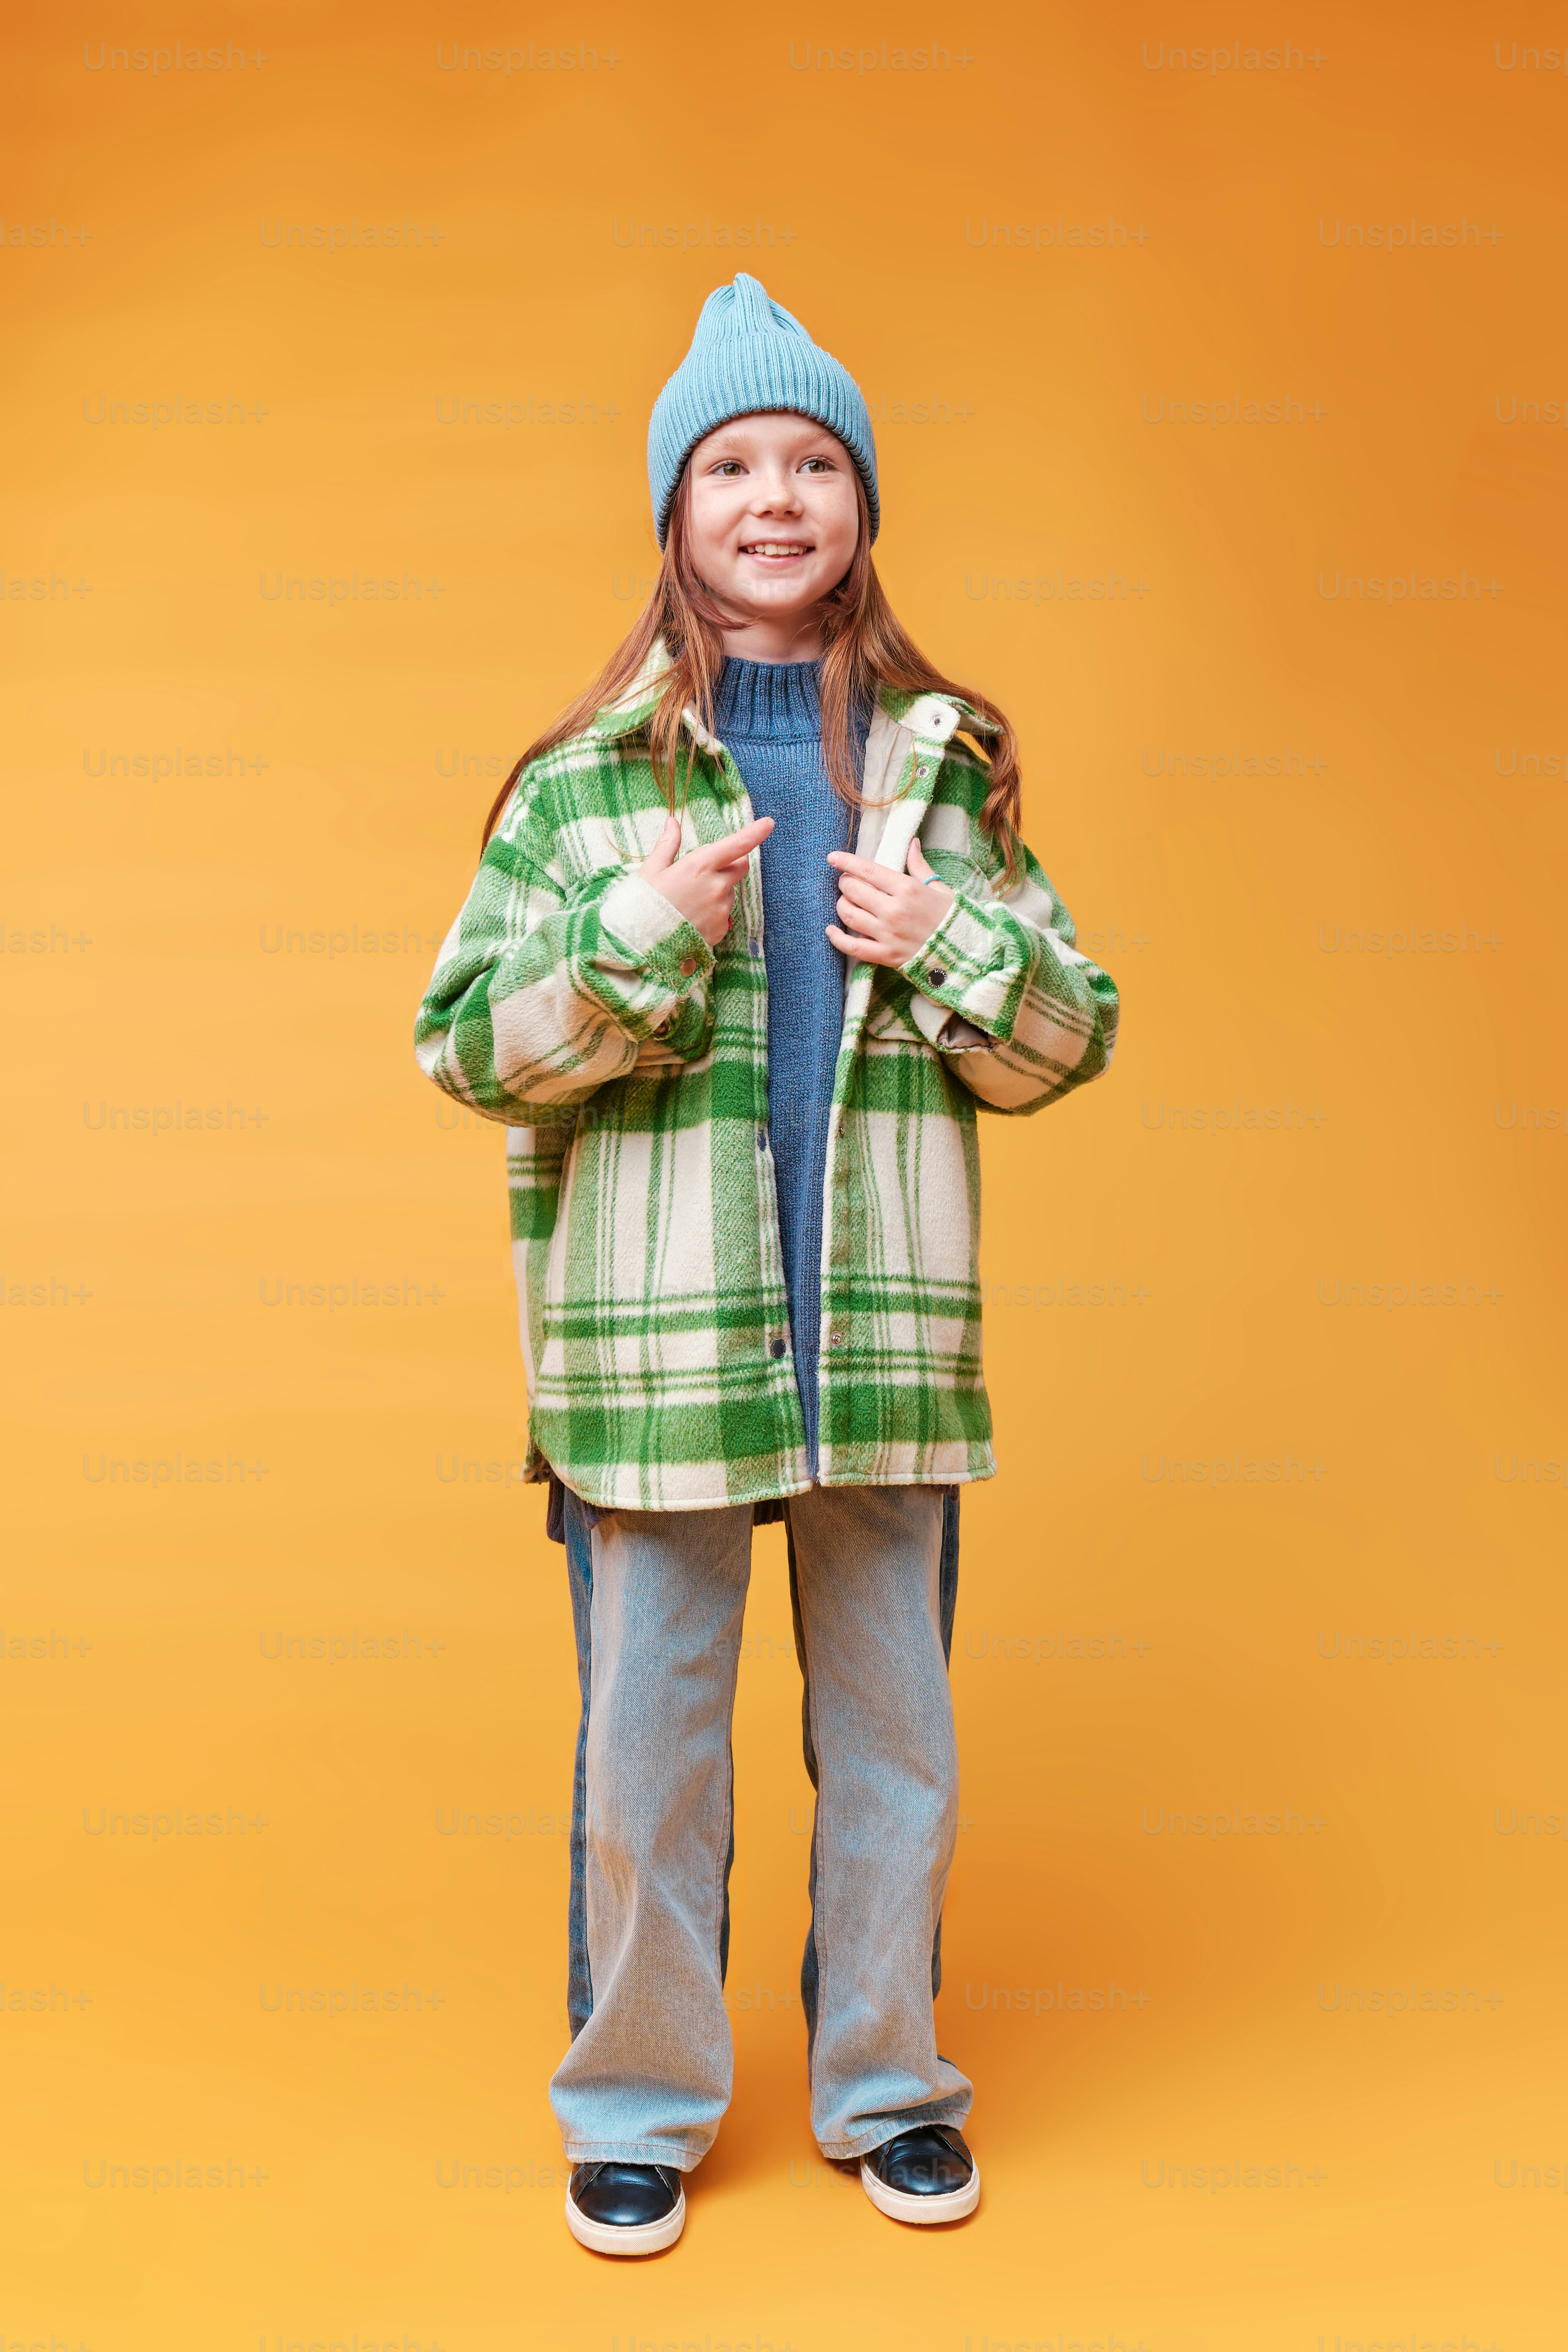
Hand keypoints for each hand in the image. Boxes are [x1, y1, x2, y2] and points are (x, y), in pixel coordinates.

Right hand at [639, 812, 774, 947]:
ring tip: (690, 900)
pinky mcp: (721, 928)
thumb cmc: (643, 904)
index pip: (738, 844)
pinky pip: (725, 914)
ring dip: (719, 890)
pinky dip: (714, 912)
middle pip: (740, 866)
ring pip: (730, 891)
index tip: (769, 823)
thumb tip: (672, 822)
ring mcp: (721, 909)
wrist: (641, 945)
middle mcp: (716, 886)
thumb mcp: (651, 870)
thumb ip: (667, 844)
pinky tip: (692, 917)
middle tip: (707, 869)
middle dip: (730, 863)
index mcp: (700, 866)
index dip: (756, 832)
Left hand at [826, 836, 953, 965]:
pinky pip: (852, 947)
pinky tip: (830, 930)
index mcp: (907, 889)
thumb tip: (911, 842)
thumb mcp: (939, 887)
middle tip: (847, 882)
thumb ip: (919, 865)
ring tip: (846, 901)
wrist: (965, 952)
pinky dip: (837, 938)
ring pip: (849, 915)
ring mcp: (888, 934)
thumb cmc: (952, 917)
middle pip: (853, 891)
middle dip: (845, 883)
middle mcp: (893, 910)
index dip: (846, 862)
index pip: (867, 870)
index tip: (833, 858)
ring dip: (842, 905)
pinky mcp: (885, 955)